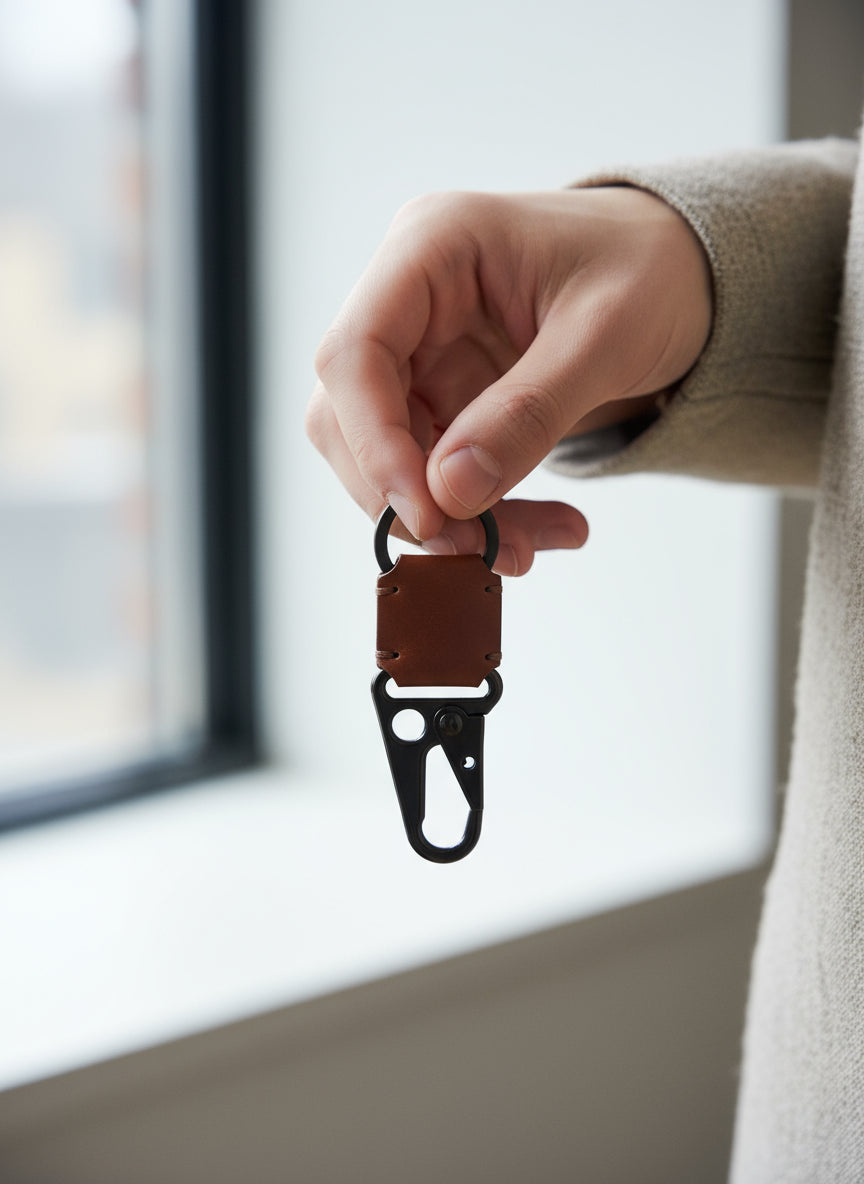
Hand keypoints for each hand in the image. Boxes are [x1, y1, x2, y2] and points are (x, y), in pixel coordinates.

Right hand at [307, 186, 711, 573]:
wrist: (679, 273)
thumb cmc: (649, 270)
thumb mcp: (606, 337)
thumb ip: (528, 413)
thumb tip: (448, 493)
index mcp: (432, 247)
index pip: (354, 353)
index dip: (375, 443)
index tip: (427, 514)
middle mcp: (406, 298)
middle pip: (350, 415)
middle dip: (408, 497)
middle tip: (480, 552)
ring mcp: (418, 351)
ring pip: (386, 458)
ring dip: (446, 519)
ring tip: (526, 550)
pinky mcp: (441, 395)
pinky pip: (431, 472)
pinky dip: (476, 515)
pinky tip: (537, 531)